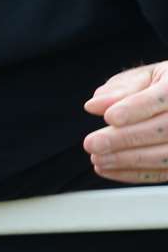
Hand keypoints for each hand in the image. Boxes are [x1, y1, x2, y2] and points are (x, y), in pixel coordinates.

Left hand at [84, 61, 167, 182]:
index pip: (163, 96)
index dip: (136, 108)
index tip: (110, 117)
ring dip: (127, 160)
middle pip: (165, 129)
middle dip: (125, 139)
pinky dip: (133, 174)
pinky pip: (163, 172)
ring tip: (97, 158)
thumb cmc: (160, 86)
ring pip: (166, 155)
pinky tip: (108, 169)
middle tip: (92, 143)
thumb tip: (95, 105)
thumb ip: (121, 89)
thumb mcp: (143, 78)